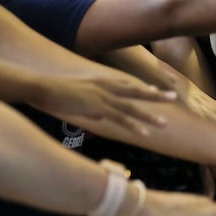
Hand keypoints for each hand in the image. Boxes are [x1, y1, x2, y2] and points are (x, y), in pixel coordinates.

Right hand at [33, 74, 176, 135]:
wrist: (41, 87)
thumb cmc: (55, 92)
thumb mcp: (78, 95)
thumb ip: (92, 104)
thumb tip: (99, 115)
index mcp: (102, 82)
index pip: (128, 85)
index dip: (143, 89)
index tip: (157, 92)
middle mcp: (106, 87)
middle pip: (136, 92)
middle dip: (156, 96)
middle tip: (174, 97)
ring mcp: (102, 97)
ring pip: (132, 108)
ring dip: (150, 116)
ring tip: (166, 123)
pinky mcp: (96, 108)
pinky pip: (119, 119)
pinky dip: (133, 126)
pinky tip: (145, 133)